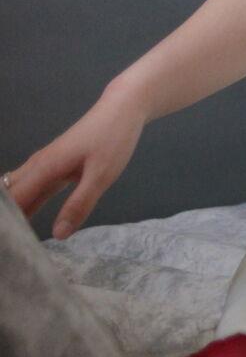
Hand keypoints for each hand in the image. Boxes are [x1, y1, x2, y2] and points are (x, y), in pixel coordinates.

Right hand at [4, 84, 146, 240]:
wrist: (122, 108)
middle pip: (9, 196)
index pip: (12, 200)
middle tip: (8, 248)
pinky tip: (24, 221)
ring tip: (11, 240)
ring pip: (17, 191)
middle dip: (5, 219)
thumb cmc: (113, 139)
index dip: (6, 223)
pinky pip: (31, 188)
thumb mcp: (101, 176)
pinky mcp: (53, 166)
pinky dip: (24, 204)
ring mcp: (44, 165)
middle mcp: (37, 166)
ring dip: (12, 212)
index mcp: (44, 168)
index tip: (6, 245)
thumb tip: (57, 235)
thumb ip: (79, 204)